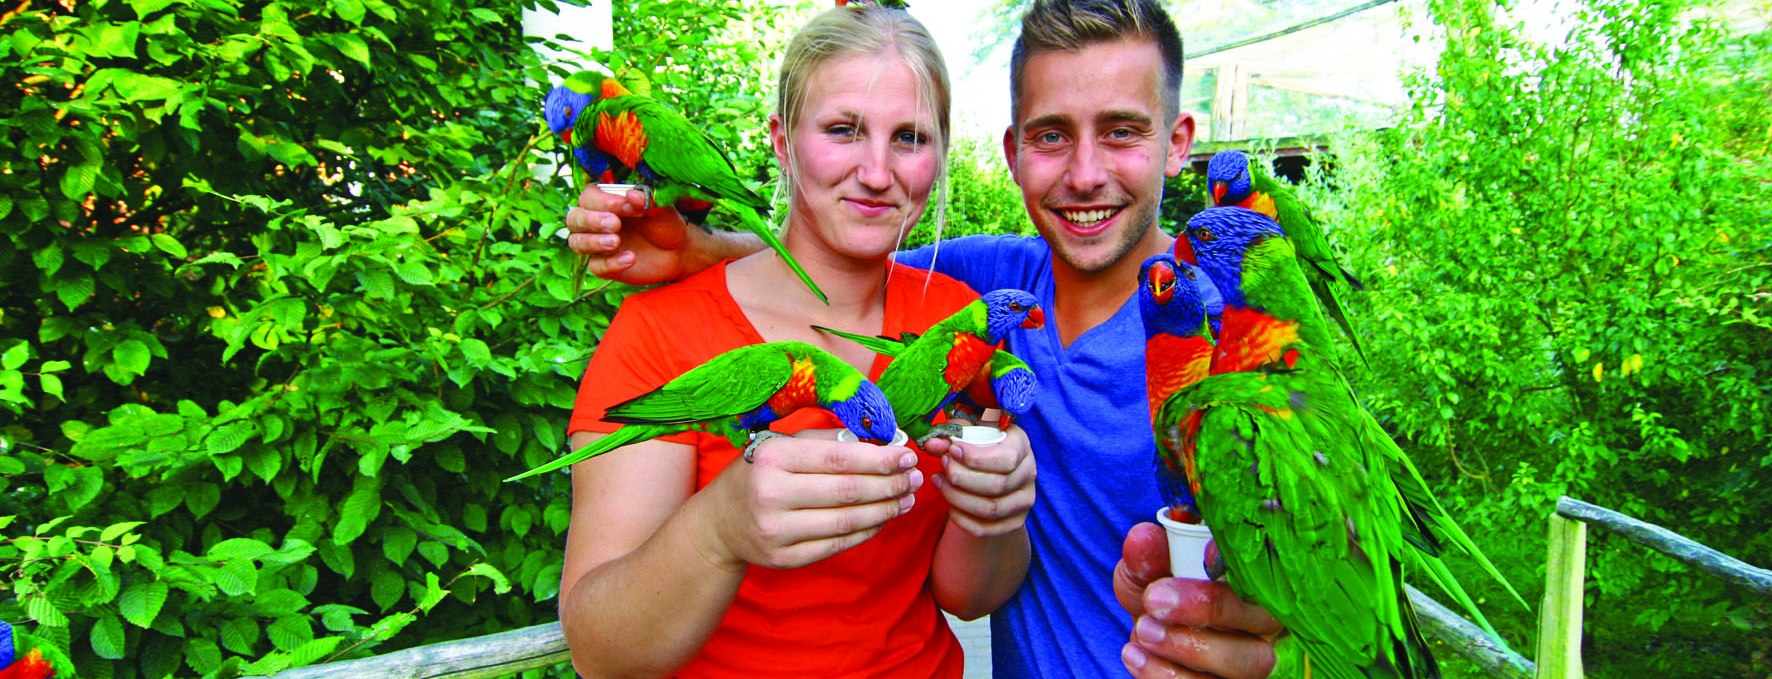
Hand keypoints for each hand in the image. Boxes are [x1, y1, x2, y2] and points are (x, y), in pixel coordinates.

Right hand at [564, 185, 700, 285]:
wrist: (678, 252)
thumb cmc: (666, 224)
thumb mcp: (662, 210)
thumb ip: (648, 201)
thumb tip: (631, 194)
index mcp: (607, 202)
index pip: (590, 197)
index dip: (604, 201)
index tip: (628, 205)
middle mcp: (596, 222)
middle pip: (574, 218)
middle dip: (591, 221)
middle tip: (615, 224)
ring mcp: (598, 245)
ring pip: (576, 242)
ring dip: (593, 242)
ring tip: (616, 242)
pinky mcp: (605, 266)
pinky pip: (596, 266)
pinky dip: (610, 263)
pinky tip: (631, 258)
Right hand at [696, 435, 922, 571]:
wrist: (719, 523)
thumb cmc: (759, 474)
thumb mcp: (782, 445)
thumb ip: (828, 440)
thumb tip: (882, 442)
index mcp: (772, 458)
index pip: (838, 458)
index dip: (879, 458)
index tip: (906, 455)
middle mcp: (771, 495)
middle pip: (847, 491)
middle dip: (889, 484)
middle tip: (914, 477)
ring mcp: (777, 531)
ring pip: (847, 521)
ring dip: (884, 509)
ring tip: (906, 498)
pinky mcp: (784, 559)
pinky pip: (837, 544)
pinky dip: (867, 531)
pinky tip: (883, 518)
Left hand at [920, 426, 1035, 536]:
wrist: (993, 472)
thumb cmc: (980, 447)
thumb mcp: (968, 436)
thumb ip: (949, 438)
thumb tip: (931, 444)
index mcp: (1021, 446)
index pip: (1006, 459)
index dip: (976, 458)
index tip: (952, 451)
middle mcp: (1029, 473)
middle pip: (997, 485)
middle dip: (962, 477)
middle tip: (943, 466)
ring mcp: (1024, 500)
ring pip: (990, 509)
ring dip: (957, 497)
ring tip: (939, 482)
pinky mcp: (1014, 522)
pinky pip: (984, 529)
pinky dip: (961, 519)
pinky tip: (948, 504)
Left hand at [1114, 523, 1280, 677]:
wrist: (1146, 637)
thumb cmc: (1159, 595)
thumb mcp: (1146, 571)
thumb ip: (1147, 556)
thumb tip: (1142, 538)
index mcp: (1254, 584)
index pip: (1269, 569)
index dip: (1243, 563)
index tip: (1205, 554)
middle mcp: (1265, 626)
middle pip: (1266, 620)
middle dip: (1209, 608)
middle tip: (1154, 600)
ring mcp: (1252, 663)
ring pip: (1247, 665)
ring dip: (1187, 648)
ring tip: (1142, 631)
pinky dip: (1166, 675)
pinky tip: (1135, 655)